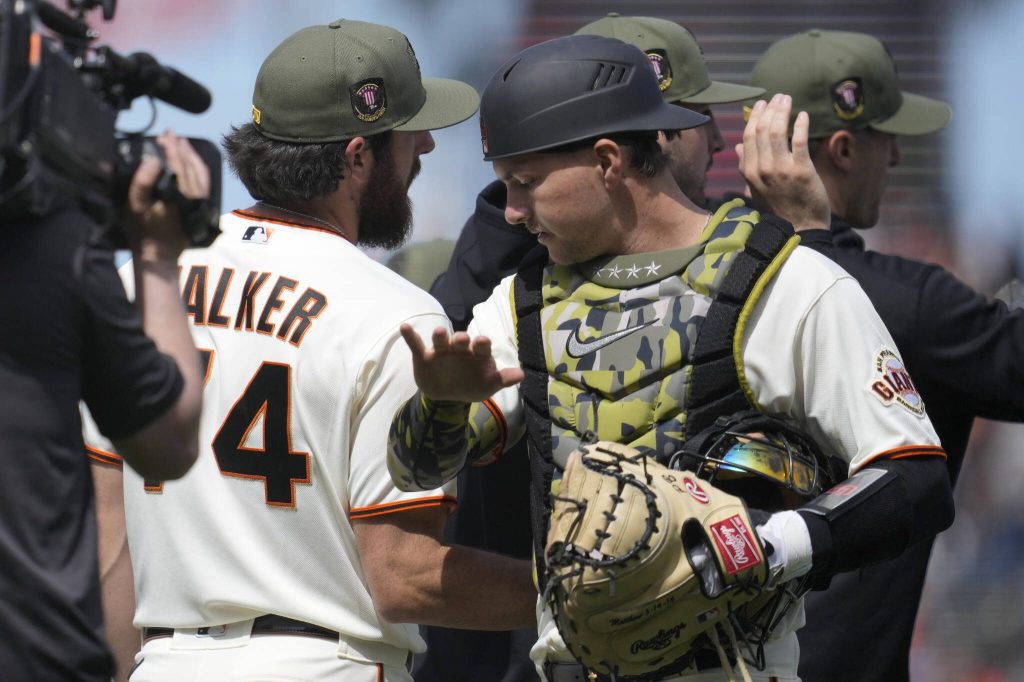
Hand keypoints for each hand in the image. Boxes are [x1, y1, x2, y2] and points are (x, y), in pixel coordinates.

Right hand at [125, 129, 210, 260]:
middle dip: (181, 148)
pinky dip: (199, 169)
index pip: (178, 164)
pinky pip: (204, 183)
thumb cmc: (142, 229)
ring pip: (201, 173)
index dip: (171, 148)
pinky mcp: (201, 207)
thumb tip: (154, 160)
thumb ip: (142, 182)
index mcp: (179, 194)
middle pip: (191, 166)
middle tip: (171, 133)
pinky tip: (192, 161)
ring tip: (181, 142)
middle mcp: (194, 197)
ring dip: (191, 156)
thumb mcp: (135, 205)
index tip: (164, 134)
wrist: (158, 254)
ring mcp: (200, 202)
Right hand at [400, 324, 524, 401]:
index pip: (481, 346)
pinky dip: (411, 337)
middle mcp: (459, 349)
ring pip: (440, 340)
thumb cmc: (471, 384)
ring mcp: (441, 351)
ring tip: (438, 332)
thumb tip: (521, 375)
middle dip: (460, 339)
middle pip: (460, 340)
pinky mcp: (424, 356)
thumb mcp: (488, 385)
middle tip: (461, 338)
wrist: (447, 396)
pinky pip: (417, 345)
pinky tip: (405, 327)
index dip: (481, 343)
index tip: (482, 341)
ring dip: (440, 336)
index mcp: (476, 354)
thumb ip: (503, 379)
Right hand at [736, 94, 829, 229]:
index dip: (755, 117)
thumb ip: (746, 167)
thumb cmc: (779, 208)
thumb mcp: (755, 189)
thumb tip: (738, 146)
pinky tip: (803, 115)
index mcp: (749, 172)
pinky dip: (800, 125)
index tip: (761, 104)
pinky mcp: (802, 171)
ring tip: (787, 100)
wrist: (800, 229)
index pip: (748, 137)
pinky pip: (799, 141)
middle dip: (770, 109)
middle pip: (762, 131)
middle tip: (778, 97)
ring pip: (778, 132)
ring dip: (782, 112)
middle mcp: (762, 169)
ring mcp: (781, 170)